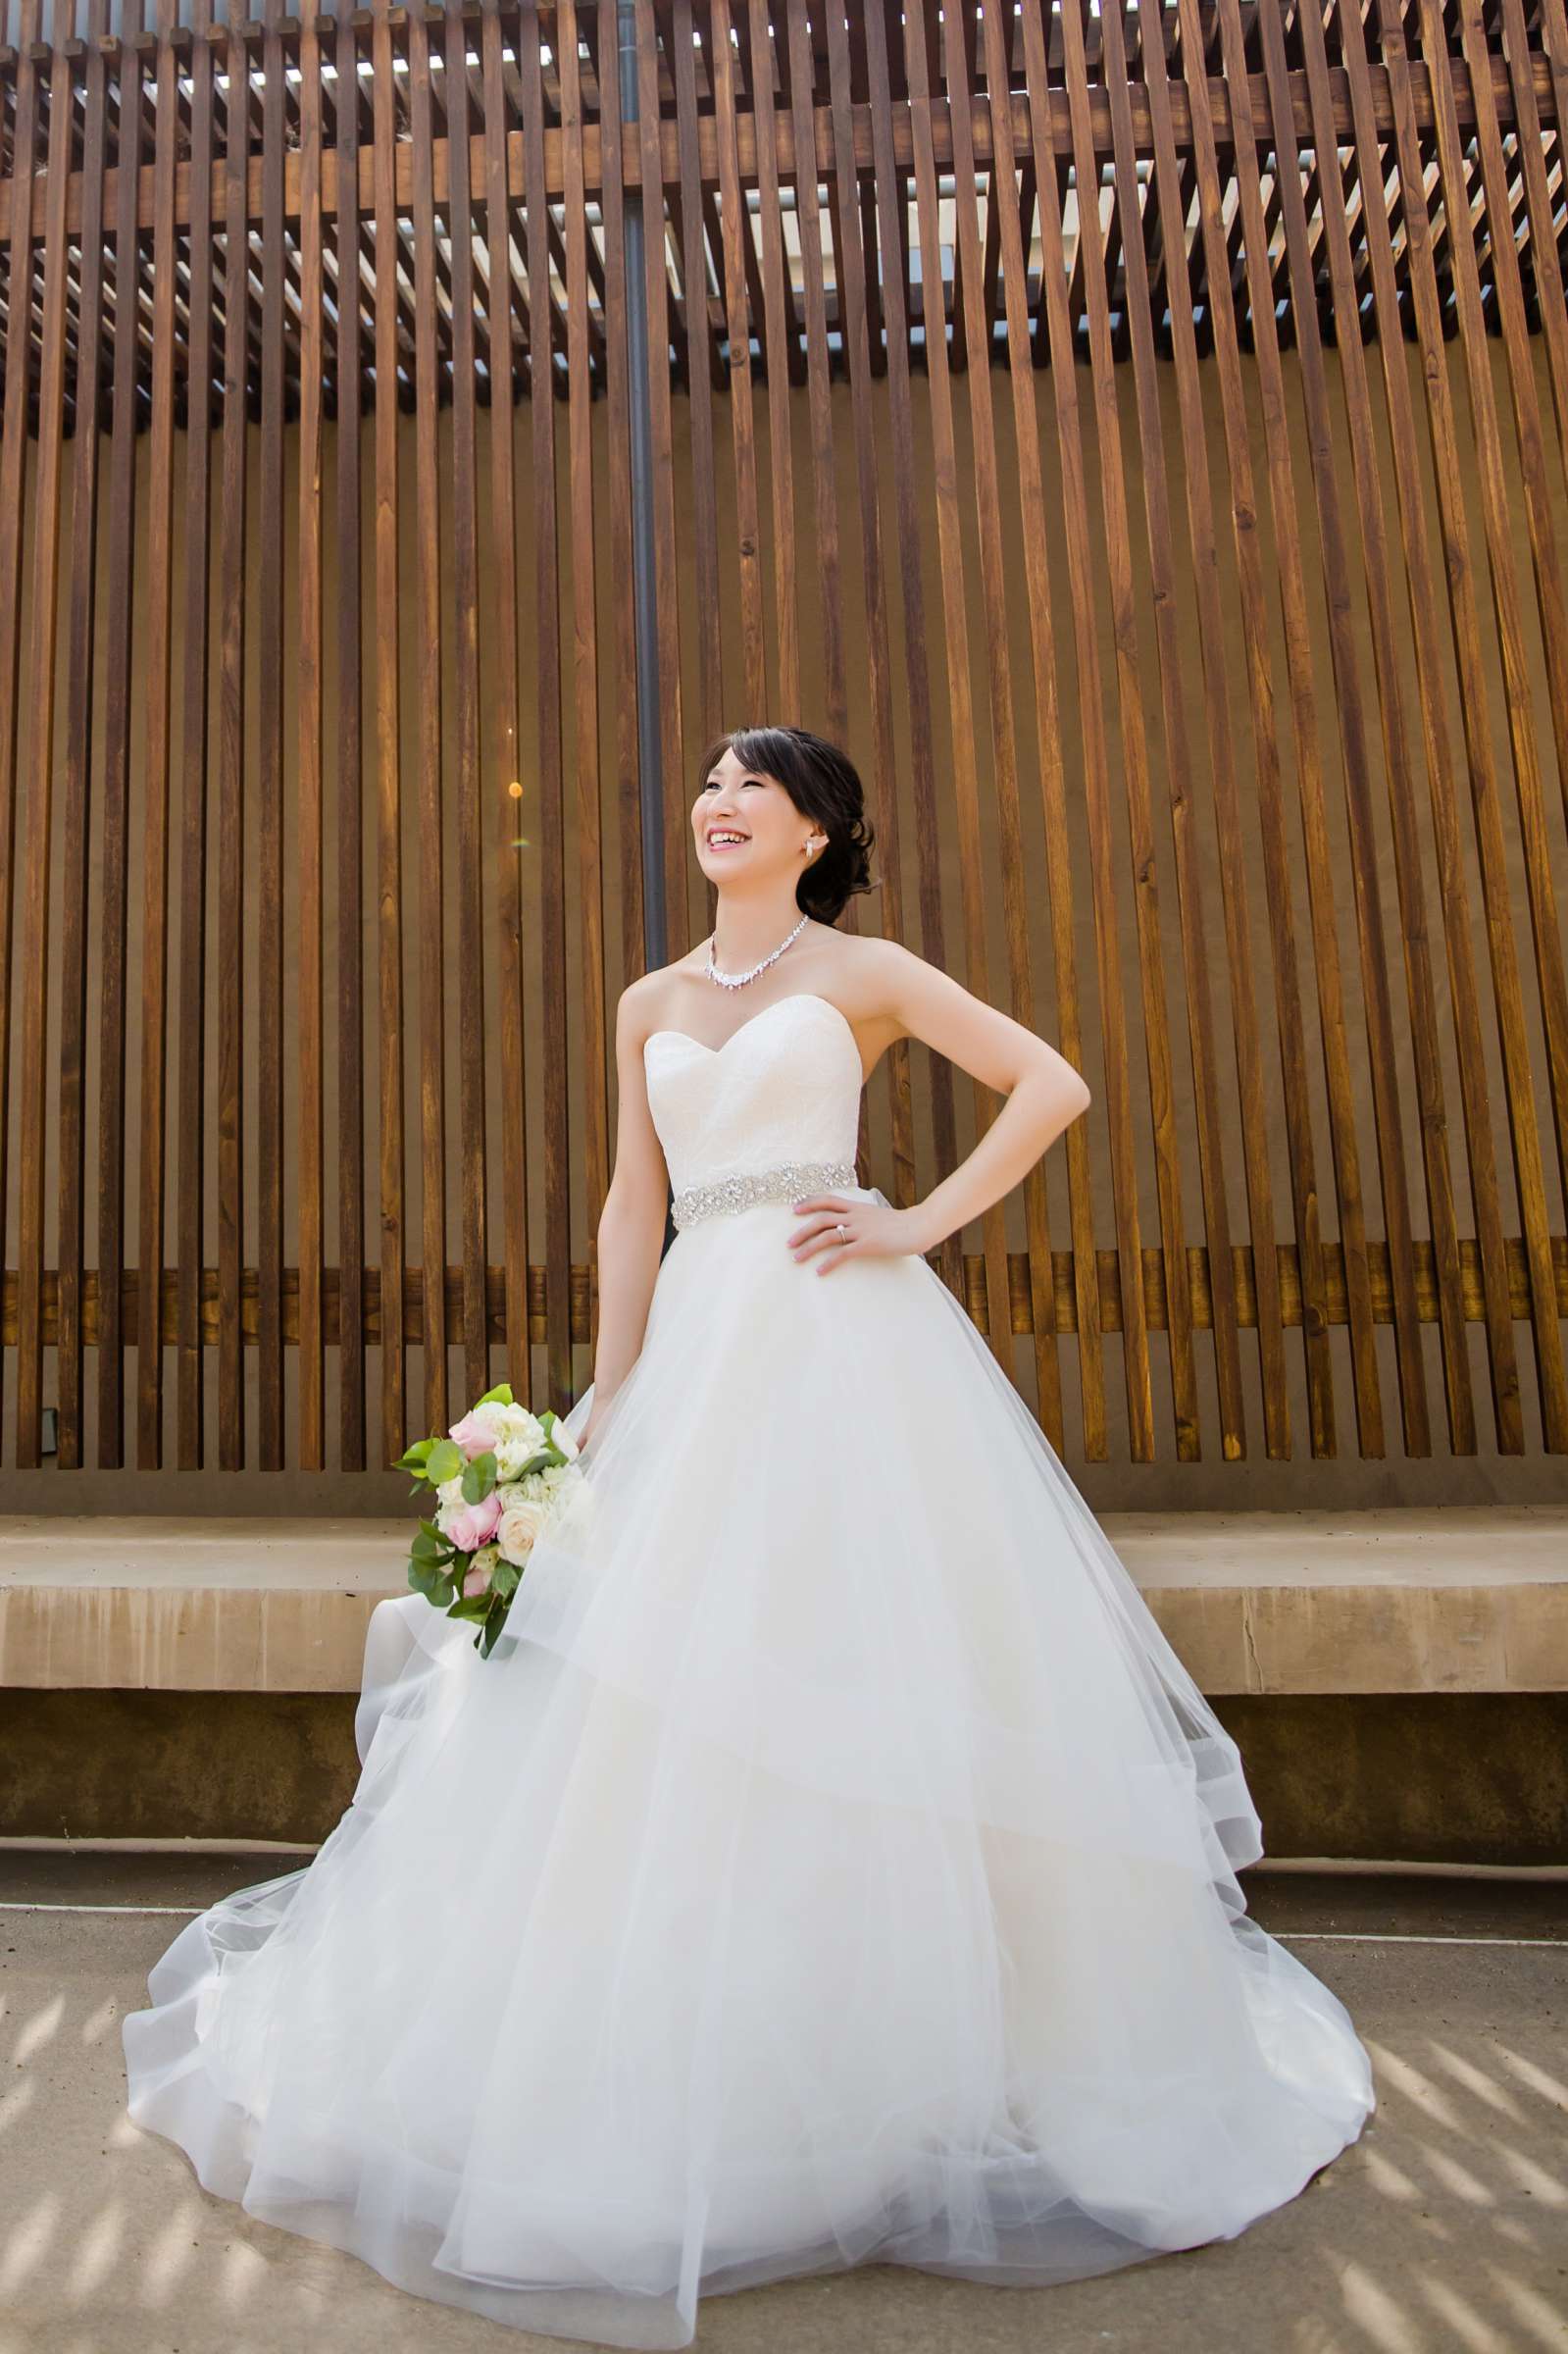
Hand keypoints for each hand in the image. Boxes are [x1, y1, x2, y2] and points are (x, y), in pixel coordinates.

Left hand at [786, 1194, 928, 1274]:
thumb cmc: (900, 1224)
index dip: (809, 1202)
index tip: (794, 1209)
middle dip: (802, 1230)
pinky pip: (843, 1254)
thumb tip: (850, 1223)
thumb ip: (862, 1217)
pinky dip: (829, 1263)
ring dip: (809, 1247)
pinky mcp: (868, 1245)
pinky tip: (820, 1272)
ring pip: (827, 1236)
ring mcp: (861, 1230)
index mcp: (857, 1207)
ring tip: (796, 1258)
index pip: (828, 1200)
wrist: (919, 1226)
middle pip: (821, 1219)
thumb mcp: (877, 1215)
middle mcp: (855, 1216)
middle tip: (788, 1243)